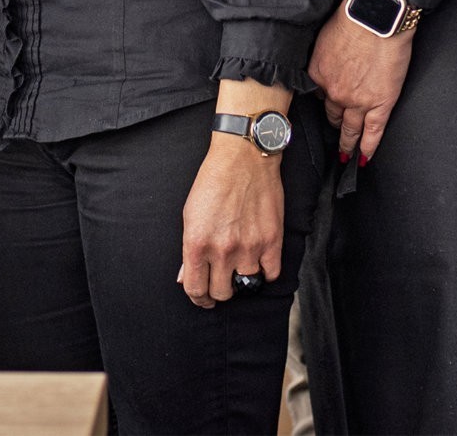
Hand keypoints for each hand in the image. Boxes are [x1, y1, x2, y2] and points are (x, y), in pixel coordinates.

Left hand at [178, 133, 285, 307]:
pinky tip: (259, 261)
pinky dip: (265, 271)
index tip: (203, 298)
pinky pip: (271, 274)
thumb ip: (188, 250)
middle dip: (219, 291)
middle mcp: (222, 250)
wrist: (243, 157)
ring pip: (247, 286)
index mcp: (196, 244)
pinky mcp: (272, 241)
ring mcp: (249, 247)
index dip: (199, 298)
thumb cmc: (213, 181)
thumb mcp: (190, 214)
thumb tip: (184, 277)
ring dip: (243, 279)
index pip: (196, 290)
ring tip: (241, 265)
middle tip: (222, 281)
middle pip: (221, 293)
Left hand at [310, 3, 413, 164]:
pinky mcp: (381, 104)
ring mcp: (358, 101)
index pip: (317, 94)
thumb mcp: (325, 35)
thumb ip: (324, 53)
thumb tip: (329, 57)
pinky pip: (373, 132)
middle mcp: (334, 92)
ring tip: (345, 155)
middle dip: (332, 123)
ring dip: (347, 143)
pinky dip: (368, 147)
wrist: (377, 15)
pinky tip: (364, 157)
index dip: (323, 98)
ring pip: (349, 128)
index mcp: (318, 74)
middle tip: (332, 135)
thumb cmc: (353, 17)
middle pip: (331, 113)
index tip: (325, 106)